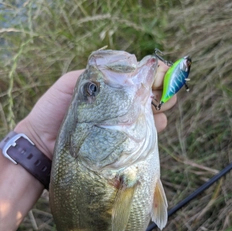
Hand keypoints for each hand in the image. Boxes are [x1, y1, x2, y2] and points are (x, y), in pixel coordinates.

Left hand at [15, 61, 175, 159]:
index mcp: (107, 91)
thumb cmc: (52, 111)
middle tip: (170, 90)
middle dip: (162, 90)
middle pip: (146, 97)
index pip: (134, 79)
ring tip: (166, 105)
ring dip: (161, 109)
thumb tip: (127, 64)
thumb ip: (95, 74)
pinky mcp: (119, 145)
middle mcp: (116, 108)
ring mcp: (119, 127)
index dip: (151, 74)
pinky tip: (159, 123)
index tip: (163, 71)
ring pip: (149, 115)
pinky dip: (154, 127)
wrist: (41, 144)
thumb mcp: (70, 85)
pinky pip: (142, 136)